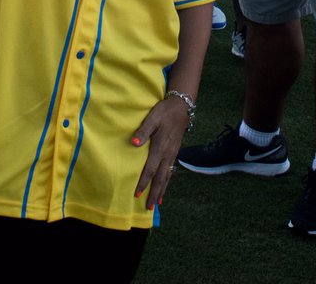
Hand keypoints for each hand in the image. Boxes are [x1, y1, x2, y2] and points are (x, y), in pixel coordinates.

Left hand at [131, 95, 191, 210]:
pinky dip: (167, 181)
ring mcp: (173, 154)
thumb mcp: (153, 118)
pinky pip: (170, 171)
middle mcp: (168, 154)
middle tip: (149, 208)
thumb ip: (143, 131)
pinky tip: (164, 186)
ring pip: (167, 176)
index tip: (138, 194)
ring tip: (157, 203)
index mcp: (161, 147)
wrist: (182, 107)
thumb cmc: (164, 111)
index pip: (150, 169)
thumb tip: (133, 143)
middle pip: (160, 178)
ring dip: (161, 190)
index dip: (144, 182)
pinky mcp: (175, 152)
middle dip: (154, 193)